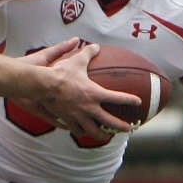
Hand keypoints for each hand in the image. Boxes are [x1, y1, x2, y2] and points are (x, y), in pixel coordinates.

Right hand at [22, 43, 141, 138]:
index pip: (118, 98)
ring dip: (101, 135)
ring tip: (106, 136)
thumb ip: (88, 53)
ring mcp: (78, 116)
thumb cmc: (61, 72)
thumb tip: (95, 46)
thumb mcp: (77, 61)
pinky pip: (76, 130)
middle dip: (121, 127)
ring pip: (93, 131)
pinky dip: (81, 132)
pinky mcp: (67, 120)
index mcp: (95, 93)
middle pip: (109, 122)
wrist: (44, 86)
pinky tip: (82, 132)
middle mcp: (89, 108)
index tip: (138, 102)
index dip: (130, 100)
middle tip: (129, 129)